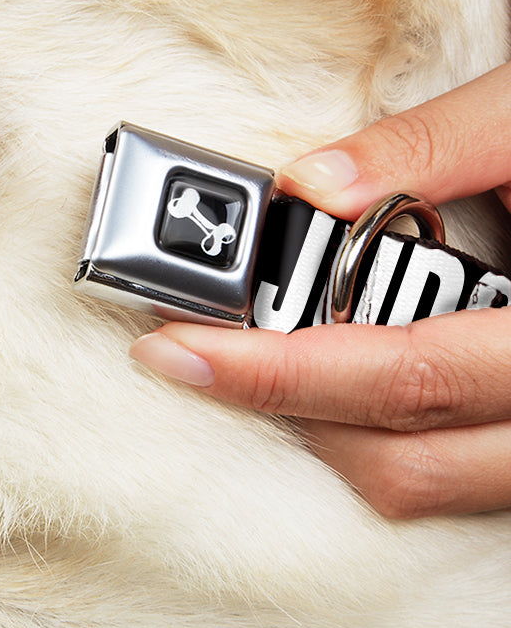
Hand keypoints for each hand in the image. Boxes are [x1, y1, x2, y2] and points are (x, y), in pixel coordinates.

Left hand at [131, 60, 510, 518]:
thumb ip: (431, 146)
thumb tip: (310, 184)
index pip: (404, 376)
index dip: (277, 371)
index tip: (177, 345)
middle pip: (401, 456)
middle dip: (278, 405)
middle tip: (190, 349)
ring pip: (424, 482)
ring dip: (323, 428)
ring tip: (252, 357)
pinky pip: (451, 474)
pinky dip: (377, 433)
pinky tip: (333, 371)